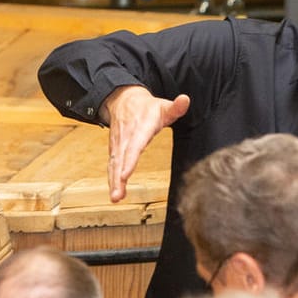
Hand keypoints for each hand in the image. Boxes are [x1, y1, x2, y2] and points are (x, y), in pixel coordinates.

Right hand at [101, 85, 189, 201]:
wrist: (123, 99)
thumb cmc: (146, 107)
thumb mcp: (163, 105)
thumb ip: (175, 107)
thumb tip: (185, 100)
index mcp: (140, 128)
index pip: (135, 145)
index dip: (129, 160)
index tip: (125, 174)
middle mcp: (127, 137)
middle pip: (122, 159)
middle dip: (119, 178)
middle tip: (118, 195)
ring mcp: (119, 144)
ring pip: (115, 165)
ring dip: (114, 182)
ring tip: (116, 198)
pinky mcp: (115, 150)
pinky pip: (112, 166)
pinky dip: (112, 179)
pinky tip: (115, 193)